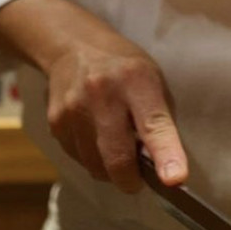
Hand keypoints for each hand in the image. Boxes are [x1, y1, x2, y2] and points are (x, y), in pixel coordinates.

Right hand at [0, 0, 186, 190]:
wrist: (74, 48)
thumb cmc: (125, 72)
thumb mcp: (154, 84)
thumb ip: (161, 125)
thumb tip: (165, 172)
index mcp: (137, 81)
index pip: (154, 125)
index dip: (166, 155)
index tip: (174, 179)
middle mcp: (102, 94)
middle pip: (118, 158)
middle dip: (131, 181)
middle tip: (138, 180)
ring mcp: (74, 109)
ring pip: (96, 166)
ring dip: (111, 170)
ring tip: (116, 147)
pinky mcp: (56, 123)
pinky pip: (80, 159)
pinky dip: (93, 159)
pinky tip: (97, 138)